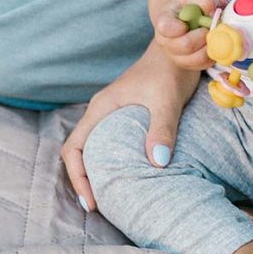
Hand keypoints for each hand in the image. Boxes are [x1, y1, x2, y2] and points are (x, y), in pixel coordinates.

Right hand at [61, 42, 196, 211]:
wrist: (179, 46)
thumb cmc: (170, 69)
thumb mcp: (166, 99)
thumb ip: (161, 128)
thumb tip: (156, 162)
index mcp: (102, 107)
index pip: (73, 148)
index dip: (77, 177)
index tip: (92, 201)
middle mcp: (102, 111)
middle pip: (80, 152)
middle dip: (85, 181)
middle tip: (101, 207)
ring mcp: (113, 112)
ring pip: (95, 148)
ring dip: (98, 172)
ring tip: (112, 197)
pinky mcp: (127, 114)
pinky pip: (111, 143)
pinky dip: (113, 162)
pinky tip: (129, 175)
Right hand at [152, 0, 219, 69]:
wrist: (190, 17)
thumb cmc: (190, 4)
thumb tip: (210, 9)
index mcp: (164, 21)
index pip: (165, 27)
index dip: (177, 28)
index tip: (187, 24)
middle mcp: (166, 41)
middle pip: (184, 46)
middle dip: (201, 37)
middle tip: (208, 28)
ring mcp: (176, 55)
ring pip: (194, 59)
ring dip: (208, 47)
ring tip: (212, 35)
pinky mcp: (188, 64)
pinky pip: (202, 65)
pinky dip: (212, 55)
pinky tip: (212, 44)